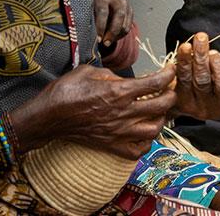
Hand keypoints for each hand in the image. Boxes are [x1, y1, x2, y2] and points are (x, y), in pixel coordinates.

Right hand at [8, 64, 175, 159]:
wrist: (49, 117)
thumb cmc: (66, 91)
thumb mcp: (89, 71)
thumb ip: (111, 74)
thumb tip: (123, 79)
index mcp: (119, 91)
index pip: (155, 82)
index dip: (168, 74)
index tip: (170, 70)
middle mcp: (124, 112)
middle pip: (162, 106)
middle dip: (170, 95)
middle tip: (168, 90)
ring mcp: (120, 132)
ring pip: (155, 129)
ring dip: (161, 119)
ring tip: (157, 112)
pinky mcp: (112, 145)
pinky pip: (138, 149)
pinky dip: (146, 142)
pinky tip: (143, 132)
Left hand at [93, 0, 133, 48]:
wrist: (101, 6)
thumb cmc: (91, 13)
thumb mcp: (88, 15)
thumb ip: (90, 24)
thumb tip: (90, 38)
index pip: (103, 11)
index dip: (101, 26)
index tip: (98, 39)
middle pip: (119, 15)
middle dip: (113, 32)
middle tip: (106, 43)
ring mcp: (124, 4)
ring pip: (125, 24)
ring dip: (117, 36)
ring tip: (108, 41)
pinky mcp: (130, 11)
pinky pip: (128, 27)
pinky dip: (121, 35)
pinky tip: (113, 37)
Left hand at [172, 32, 219, 120]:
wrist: (187, 98)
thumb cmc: (212, 82)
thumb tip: (219, 55)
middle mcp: (219, 106)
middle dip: (218, 66)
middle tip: (213, 53)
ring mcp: (199, 106)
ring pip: (202, 82)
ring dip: (199, 59)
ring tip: (197, 43)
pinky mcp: (181, 101)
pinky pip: (182, 80)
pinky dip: (182, 63)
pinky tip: (183, 52)